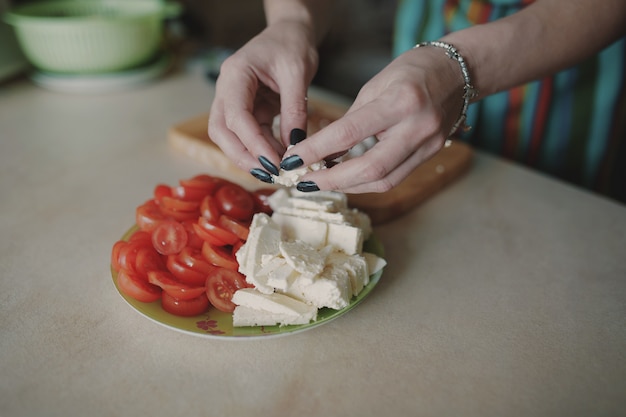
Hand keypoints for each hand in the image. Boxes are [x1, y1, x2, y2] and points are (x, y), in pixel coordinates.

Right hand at [208, 20, 318, 177]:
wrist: (290, 33)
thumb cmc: (292, 44)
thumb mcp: (298, 73)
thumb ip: (295, 109)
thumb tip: (295, 146)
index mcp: (235, 74)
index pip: (236, 116)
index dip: (253, 143)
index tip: (275, 163)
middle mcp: (227, 89)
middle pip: (221, 131)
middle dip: (243, 157)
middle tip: (270, 174)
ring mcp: (234, 101)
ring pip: (230, 137)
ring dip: (250, 157)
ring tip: (277, 171)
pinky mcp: (246, 110)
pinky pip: (248, 135)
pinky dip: (261, 150)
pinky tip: (279, 160)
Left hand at [282, 46, 465, 193]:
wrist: (459, 70)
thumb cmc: (413, 70)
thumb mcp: (376, 86)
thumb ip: (351, 120)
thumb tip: (324, 151)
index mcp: (400, 102)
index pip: (349, 134)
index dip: (317, 150)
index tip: (292, 160)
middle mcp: (417, 128)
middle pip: (370, 169)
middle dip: (332, 180)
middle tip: (304, 182)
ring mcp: (428, 145)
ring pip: (383, 181)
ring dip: (348, 186)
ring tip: (321, 181)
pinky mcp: (431, 155)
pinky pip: (394, 177)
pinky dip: (367, 181)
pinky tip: (348, 178)